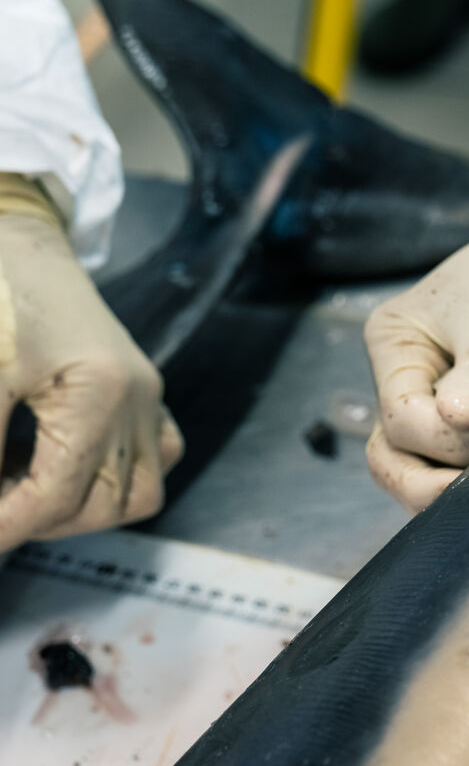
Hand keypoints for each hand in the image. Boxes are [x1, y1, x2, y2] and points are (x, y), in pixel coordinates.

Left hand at [0, 210, 182, 551]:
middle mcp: (138, 400)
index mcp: (100, 394)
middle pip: (105, 504)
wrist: (17, 238)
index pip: (56, 496)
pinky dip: (117, 478)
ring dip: (84, 509)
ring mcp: (148, 396)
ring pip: (141, 491)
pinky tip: (68, 468)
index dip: (6, 527)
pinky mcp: (145, 390)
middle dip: (40, 521)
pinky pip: (156, 456)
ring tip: (24, 494)